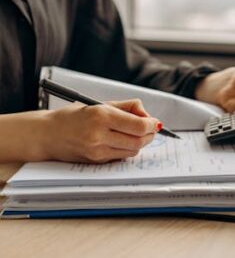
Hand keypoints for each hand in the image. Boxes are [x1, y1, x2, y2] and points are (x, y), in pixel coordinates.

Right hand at [41, 100, 160, 162]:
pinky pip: (122, 156)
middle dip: (149, 134)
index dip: (151, 124)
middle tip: (150, 128)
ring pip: (133, 150)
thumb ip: (127, 107)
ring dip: (140, 142)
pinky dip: (128, 149)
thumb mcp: (100, 104)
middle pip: (139, 141)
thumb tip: (147, 116)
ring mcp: (97, 151)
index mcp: (101, 116)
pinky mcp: (96, 161)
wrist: (48, 134)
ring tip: (136, 134)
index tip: (155, 122)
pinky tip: (123, 141)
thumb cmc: (74, 116)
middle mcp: (99, 135)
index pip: (138, 125)